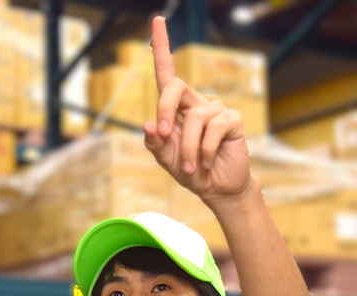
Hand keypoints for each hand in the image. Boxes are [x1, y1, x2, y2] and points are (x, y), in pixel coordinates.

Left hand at [144, 17, 253, 207]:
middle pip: (174, 86)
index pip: (167, 73)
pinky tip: (206, 163)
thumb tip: (148, 124)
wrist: (216, 188)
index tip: (157, 20)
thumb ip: (155, 143)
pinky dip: (204, 151)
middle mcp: (196, 102)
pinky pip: (213, 130)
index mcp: (177, 107)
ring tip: (191, 167)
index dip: (162, 46)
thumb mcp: (165, 159)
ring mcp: (216, 109)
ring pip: (194, 118)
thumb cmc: (189, 171)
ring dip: (187, 148)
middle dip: (165, 110)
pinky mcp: (232, 120)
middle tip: (165, 136)